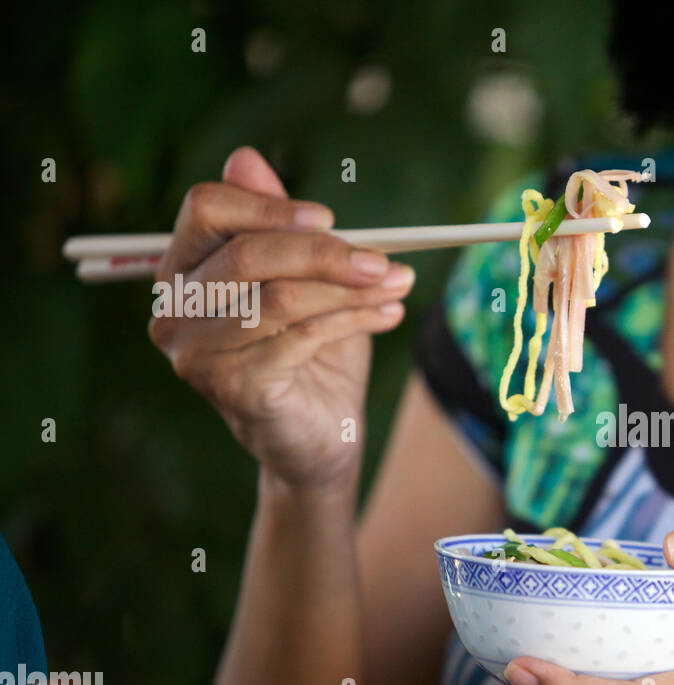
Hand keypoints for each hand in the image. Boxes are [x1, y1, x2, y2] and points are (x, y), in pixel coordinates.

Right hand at [148, 147, 414, 491]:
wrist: (319, 438)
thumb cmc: (311, 354)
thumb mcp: (303, 281)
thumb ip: (281, 227)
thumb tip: (246, 156)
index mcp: (184, 268)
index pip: (207, 208)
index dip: (270, 206)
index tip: (330, 218)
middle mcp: (176, 309)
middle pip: (247, 253)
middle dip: (326, 252)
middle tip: (384, 259)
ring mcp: (196, 352)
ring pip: (280, 298)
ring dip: (349, 288)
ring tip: (398, 286)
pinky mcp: (230, 387)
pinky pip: (300, 338)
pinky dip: (354, 320)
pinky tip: (389, 316)